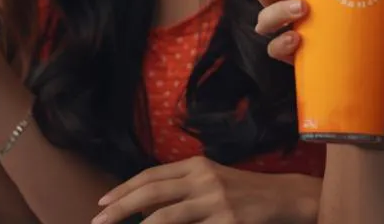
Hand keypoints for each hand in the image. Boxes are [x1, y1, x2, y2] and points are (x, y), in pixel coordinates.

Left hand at [94, 158, 318, 223]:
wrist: (285, 198)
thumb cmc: (244, 191)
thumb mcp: (212, 180)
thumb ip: (182, 187)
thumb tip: (144, 206)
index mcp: (197, 165)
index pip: (151, 176)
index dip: (123, 190)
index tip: (101, 203)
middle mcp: (204, 179)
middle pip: (151, 193)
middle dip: (119, 208)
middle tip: (97, 222)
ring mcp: (216, 202)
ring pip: (165, 217)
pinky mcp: (228, 223)